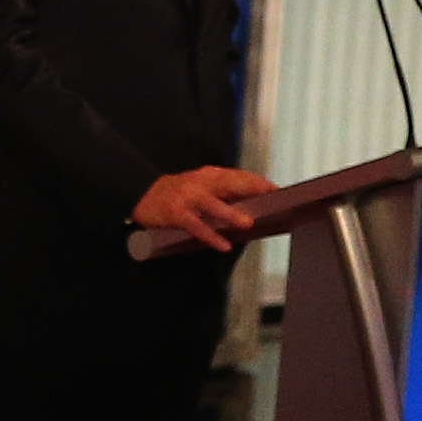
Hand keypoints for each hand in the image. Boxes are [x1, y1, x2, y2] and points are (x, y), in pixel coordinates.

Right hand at [131, 163, 270, 252]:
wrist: (143, 194)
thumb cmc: (181, 193)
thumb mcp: (203, 186)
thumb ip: (225, 193)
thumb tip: (255, 205)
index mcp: (211, 175)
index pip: (240, 176)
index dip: (259, 182)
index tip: (278, 191)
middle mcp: (201, 182)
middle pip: (230, 184)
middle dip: (251, 190)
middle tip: (271, 199)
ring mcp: (188, 197)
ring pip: (212, 204)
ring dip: (230, 214)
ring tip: (248, 223)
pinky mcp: (176, 213)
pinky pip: (196, 226)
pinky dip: (210, 235)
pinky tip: (224, 245)